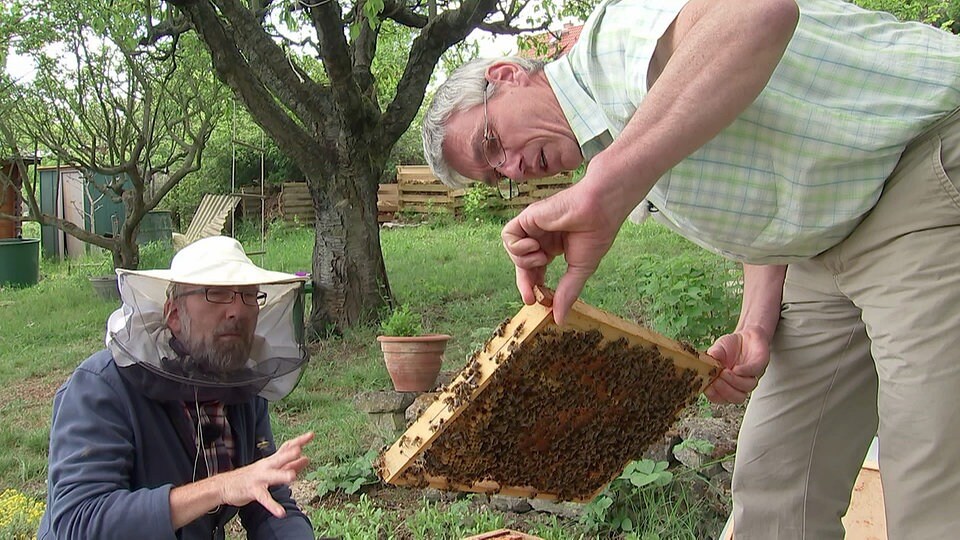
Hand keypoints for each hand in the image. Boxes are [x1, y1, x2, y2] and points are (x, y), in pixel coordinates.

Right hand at [217, 431, 313, 517]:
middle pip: (279, 458)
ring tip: (292, 477)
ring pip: (272, 476)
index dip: (299, 441)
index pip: (286, 448)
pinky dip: (273, 506)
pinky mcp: (253, 491)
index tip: (311, 435)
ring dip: (282, 476)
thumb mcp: (271, 468)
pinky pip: (264, 498)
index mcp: (271, 461)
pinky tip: (281, 512)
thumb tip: (307, 458)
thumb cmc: (252, 476)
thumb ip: (289, 464)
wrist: (225, 485)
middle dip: (289, 454)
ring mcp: (259, 478)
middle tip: (299, 450)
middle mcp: (266, 467)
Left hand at [501, 182, 620, 324]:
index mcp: (553, 246)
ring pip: (513, 252)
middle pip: (521, 264)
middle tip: (530, 297)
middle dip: (524, 282)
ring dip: (526, 261)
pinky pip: (508, 236)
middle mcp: (541, 237)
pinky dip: (518, 246)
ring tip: (544, 256)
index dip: (532, 285)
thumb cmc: (595, 234)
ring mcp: (533, 227)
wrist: (599, 210)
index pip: (535, 270)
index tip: (535, 301)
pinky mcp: (526, 217)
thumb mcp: (579, 270)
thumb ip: (567, 293)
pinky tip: (536, 245)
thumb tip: (560, 319)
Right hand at [704, 327, 770, 403]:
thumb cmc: (729, 346)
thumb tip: (704, 364)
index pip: (720, 397)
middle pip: (736, 398)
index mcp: (725, 383)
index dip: (714, 396)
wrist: (746, 335)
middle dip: (725, 391)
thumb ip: (711, 357)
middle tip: (717, 381)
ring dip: (734, 382)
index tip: (708, 388)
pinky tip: (736, 369)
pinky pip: (754, 373)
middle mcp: (739, 384)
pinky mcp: (760, 366)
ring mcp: (750, 377)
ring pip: (747, 388)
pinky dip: (744, 372)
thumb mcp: (716, 350)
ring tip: (725, 372)